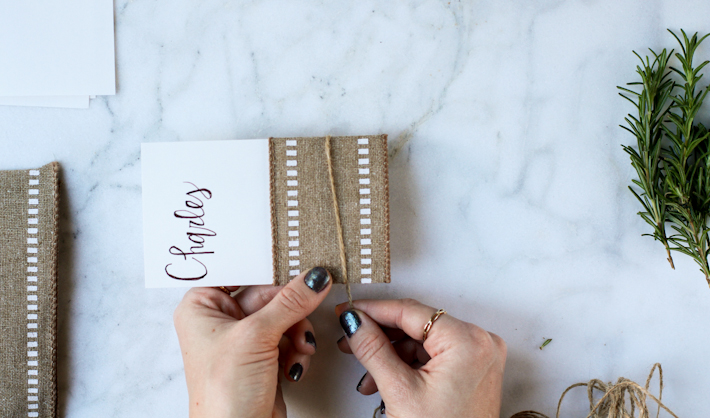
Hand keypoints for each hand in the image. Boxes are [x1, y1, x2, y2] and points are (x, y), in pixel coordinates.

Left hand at [174, 267, 331, 417]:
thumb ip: (289, 302)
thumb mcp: (256, 337)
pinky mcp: (261, 358)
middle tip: (310, 306)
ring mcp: (242, 341)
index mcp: (202, 306)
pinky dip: (297, 350)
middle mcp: (220, 321)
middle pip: (267, 295)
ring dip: (297, 333)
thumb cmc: (222, 395)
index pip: (239, 270)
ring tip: (299, 349)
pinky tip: (293, 365)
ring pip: (283, 317)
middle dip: (290, 311)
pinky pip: (289, 338)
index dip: (267, 267)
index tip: (294, 260)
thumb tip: (314, 278)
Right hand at [335, 299, 505, 417]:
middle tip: (350, 339)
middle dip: (380, 337)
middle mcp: (480, 342)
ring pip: (423, 342)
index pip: (411, 311)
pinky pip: (434, 356)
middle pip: (417, 325)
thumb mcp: (400, 391)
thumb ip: (373, 349)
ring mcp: (479, 356)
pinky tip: (386, 381)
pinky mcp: (474, 370)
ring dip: (391, 356)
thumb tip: (355, 322)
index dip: (373, 310)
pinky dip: (409, 366)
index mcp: (468, 341)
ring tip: (368, 377)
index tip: (348, 310)